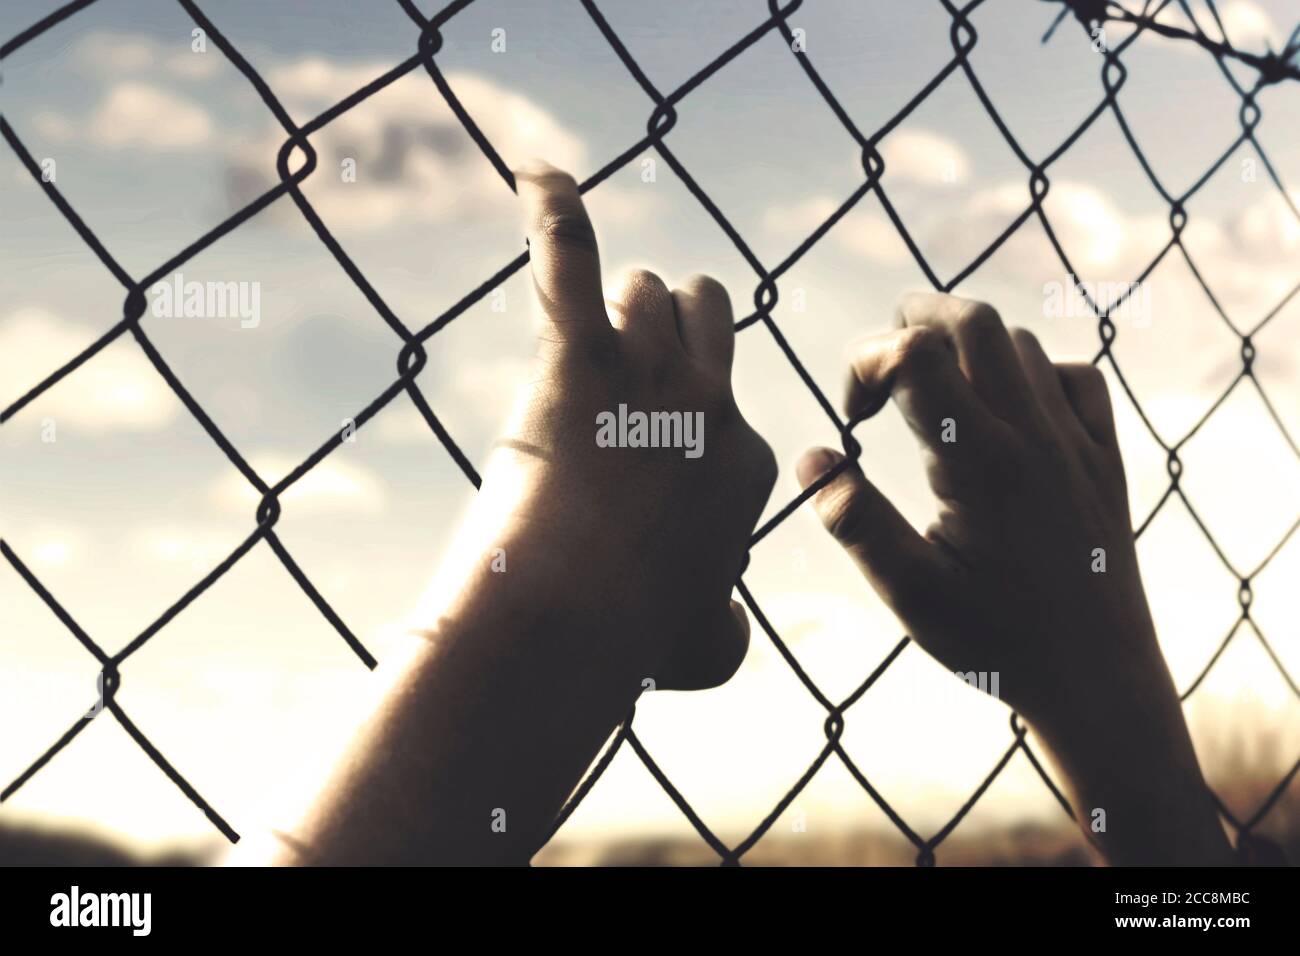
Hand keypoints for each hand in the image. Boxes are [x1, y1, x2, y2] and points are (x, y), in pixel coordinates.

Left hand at [274, 162, 774, 864]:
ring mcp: (649, 375)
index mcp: (745, 463)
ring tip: (584, 332)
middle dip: (672, 326)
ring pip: (650, 289)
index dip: (680, 424)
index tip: (636, 467)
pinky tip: (538, 173)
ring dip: (620, 302)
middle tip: (625, 358)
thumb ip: (726, 634)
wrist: (572, 622)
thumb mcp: (702, 649)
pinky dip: (555, 211)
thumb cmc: (631, 641)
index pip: (727, 404)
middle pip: (707, 316)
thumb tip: (730, 624)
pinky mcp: (579, 360)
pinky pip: (570, 259)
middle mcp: (712, 404)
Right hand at [796, 292, 1232, 864]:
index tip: (853, 415)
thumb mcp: (911, 594)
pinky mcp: (1105, 458)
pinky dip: (1033, 372)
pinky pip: (1077, 376)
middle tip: (882, 364)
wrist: (1098, 681)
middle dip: (914, 318)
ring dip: (966, 349)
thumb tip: (812, 458)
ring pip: (1021, 344)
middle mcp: (1034, 435)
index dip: (865, 361)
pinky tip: (1006, 413)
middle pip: (974, 321)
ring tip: (931, 397)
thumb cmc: (996, 643)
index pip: (914, 353)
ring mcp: (1077, 442)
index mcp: (980, 462)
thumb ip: (857, 522)